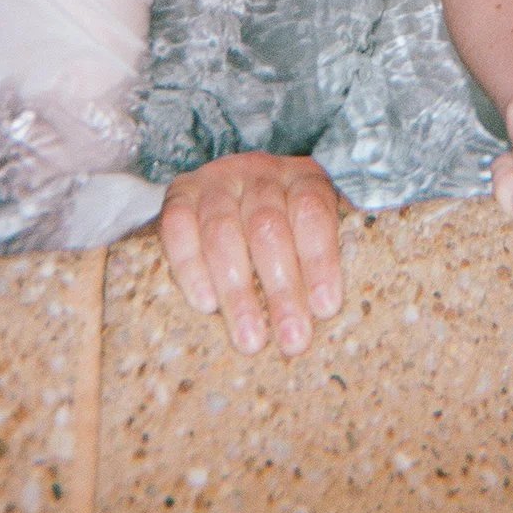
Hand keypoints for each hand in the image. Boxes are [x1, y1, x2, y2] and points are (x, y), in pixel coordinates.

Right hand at [158, 152, 344, 356]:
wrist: (226, 196)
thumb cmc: (283, 228)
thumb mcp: (311, 231)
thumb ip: (327, 258)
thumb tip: (333, 312)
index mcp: (302, 178)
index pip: (313, 213)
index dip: (320, 260)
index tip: (325, 308)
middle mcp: (259, 173)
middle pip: (268, 228)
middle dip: (281, 289)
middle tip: (292, 339)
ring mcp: (216, 181)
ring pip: (223, 232)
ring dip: (237, 291)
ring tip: (250, 338)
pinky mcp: (179, 194)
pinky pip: (179, 228)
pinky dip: (191, 269)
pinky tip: (206, 304)